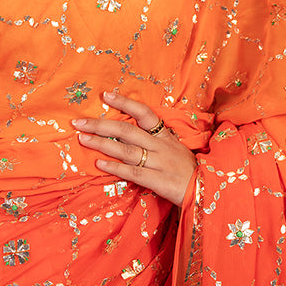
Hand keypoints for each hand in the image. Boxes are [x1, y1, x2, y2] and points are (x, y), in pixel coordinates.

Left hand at [72, 91, 196, 205]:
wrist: (207, 191)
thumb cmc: (187, 170)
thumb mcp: (175, 149)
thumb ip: (154, 141)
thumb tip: (125, 133)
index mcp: (165, 136)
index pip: (144, 113)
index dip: (125, 102)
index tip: (105, 95)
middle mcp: (161, 146)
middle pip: (127, 130)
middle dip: (100, 125)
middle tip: (79, 123)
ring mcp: (160, 163)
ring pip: (126, 150)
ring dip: (102, 144)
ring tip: (83, 139)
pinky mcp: (159, 181)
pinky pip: (133, 172)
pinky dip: (115, 167)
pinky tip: (99, 164)